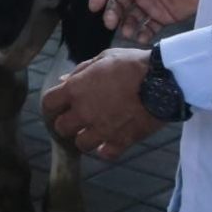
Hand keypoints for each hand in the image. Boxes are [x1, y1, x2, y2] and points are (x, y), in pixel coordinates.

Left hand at [42, 48, 165, 159]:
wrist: (163, 80)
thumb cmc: (133, 64)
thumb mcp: (104, 58)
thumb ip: (81, 71)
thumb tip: (64, 80)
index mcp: (76, 89)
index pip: (48, 103)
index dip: (52, 104)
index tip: (60, 104)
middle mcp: (84, 112)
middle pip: (61, 128)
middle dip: (68, 122)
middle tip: (79, 117)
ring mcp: (102, 129)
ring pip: (81, 144)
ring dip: (86, 137)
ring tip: (96, 129)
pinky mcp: (121, 141)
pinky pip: (106, 154)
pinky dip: (107, 148)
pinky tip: (112, 139)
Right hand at [89, 0, 201, 44]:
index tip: (94, 6)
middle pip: (118, 4)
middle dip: (112, 14)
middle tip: (111, 24)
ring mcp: (149, 5)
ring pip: (130, 19)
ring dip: (126, 27)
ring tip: (128, 33)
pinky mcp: (160, 18)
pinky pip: (147, 29)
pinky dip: (143, 34)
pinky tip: (142, 37)